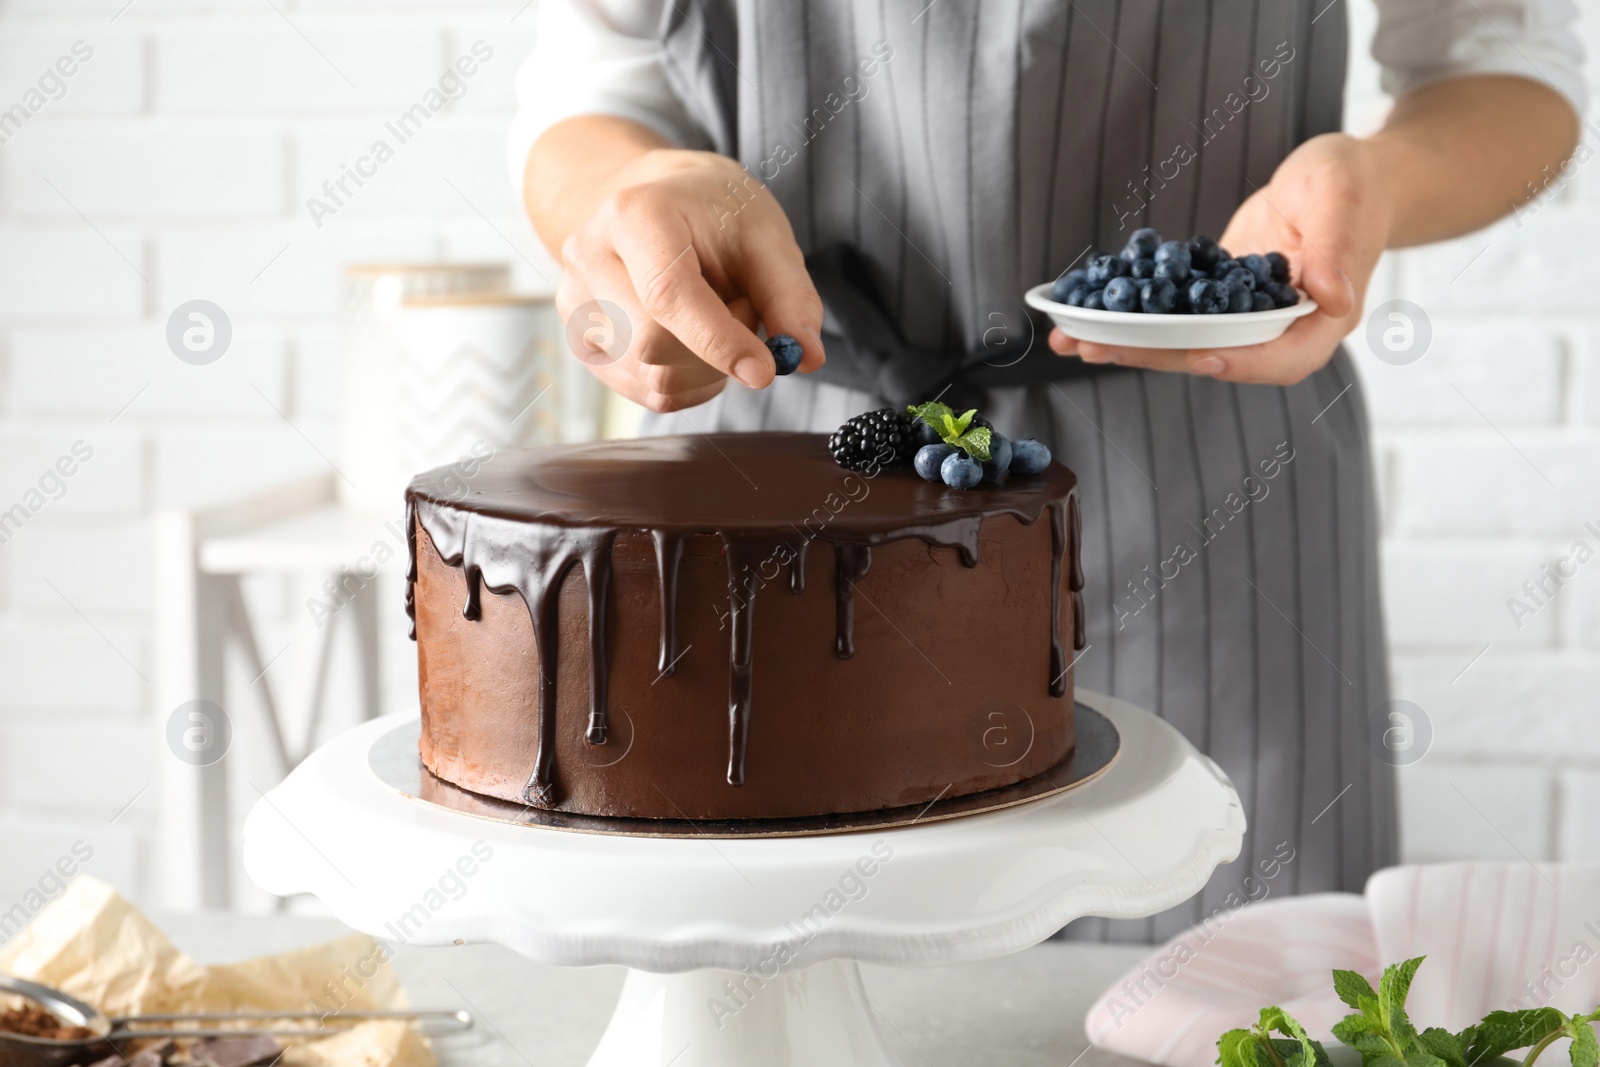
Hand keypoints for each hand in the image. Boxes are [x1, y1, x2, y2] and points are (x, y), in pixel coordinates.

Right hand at [557, 149, 824, 411]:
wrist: (659, 199)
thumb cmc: (715, 212)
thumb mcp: (765, 235)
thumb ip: (789, 295)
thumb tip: (806, 357)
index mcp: (634, 214)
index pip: (667, 296)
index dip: (718, 342)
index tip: (765, 370)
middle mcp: (589, 257)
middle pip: (653, 348)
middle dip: (715, 350)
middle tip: (744, 310)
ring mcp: (575, 301)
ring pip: (651, 379)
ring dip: (704, 369)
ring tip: (716, 318)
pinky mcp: (581, 341)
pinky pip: (644, 392)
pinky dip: (687, 382)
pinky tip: (696, 344)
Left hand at [1047, 133, 1393, 384]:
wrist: (1342, 179)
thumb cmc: (1353, 184)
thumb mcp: (1344, 203)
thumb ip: (1339, 249)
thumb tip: (1333, 297)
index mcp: (1322, 321)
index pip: (1281, 357)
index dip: (1240, 362)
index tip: (1198, 356)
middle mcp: (1280, 332)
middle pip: (1214, 355)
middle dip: (1152, 356)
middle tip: (1095, 347)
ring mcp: (1245, 321)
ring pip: (1183, 342)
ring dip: (1127, 343)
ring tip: (1071, 339)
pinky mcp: (1217, 304)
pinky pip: (1172, 316)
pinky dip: (1131, 316)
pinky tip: (1086, 312)